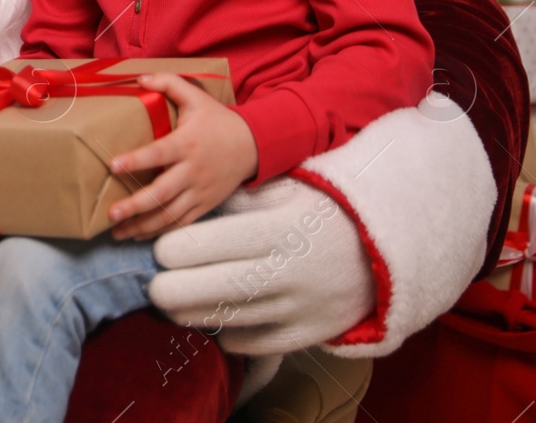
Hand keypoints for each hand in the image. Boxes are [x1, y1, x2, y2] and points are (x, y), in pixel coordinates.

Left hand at [105, 73, 257, 239]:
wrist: (254, 145)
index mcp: (187, 144)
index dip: (136, 160)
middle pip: (162, 192)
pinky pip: (181, 222)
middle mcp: (193, 171)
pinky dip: (160, 230)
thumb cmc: (219, 120)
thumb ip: (168, 83)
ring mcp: (200, 191)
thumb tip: (138, 78)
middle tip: (111, 213)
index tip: (113, 166)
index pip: (158, 153)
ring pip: (169, 214)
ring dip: (143, 225)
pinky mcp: (206, 204)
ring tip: (117, 232)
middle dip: (135, 205)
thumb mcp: (197, 97)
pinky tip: (139, 234)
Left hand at [148, 177, 372, 354]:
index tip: (160, 250)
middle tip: (154, 285)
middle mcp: (284, 271)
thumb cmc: (318, 213)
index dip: (172, 250)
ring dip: (191, 313)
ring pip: (224, 318)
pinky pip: (252, 342)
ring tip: (174, 305)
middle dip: (170, 288)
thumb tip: (186, 211)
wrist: (380, 251)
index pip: (205, 244)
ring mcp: (297, 307)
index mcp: (274, 230)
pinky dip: (228, 334)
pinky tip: (215, 320)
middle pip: (207, 288)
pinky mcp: (306, 334)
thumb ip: (237, 201)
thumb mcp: (283, 192)